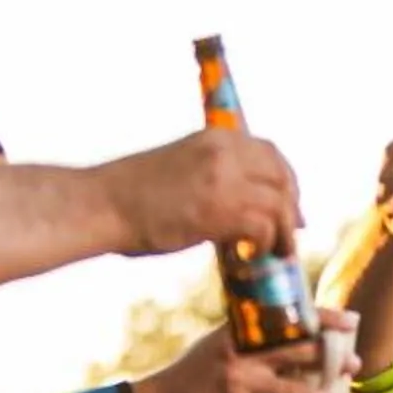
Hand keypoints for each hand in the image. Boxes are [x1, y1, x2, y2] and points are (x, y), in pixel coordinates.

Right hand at [104, 127, 302, 259]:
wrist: (100, 204)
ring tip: (280, 252)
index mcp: (215, 137)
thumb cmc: (131, 195)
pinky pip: (264, 227)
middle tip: (291, 232)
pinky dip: (267, 243)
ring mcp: (223, 180)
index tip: (288, 204)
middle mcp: (225, 152)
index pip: (271, 152)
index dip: (286, 180)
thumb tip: (242, 206)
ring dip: (284, 232)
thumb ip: (214, 176)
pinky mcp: (218, 211)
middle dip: (291, 207)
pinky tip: (255, 255)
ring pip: (279, 204)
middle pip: (282, 178)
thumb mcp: (181, 167)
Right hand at [131, 308, 357, 392]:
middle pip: (297, 351)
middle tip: (356, 365)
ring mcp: (238, 382)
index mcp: (239, 332)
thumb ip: (251, 346)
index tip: (350, 320)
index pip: (288, 319)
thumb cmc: (195, 378)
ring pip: (293, 392)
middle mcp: (241, 352)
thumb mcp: (219, 350)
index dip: (322, 318)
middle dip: (331, 358)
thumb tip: (296, 349)